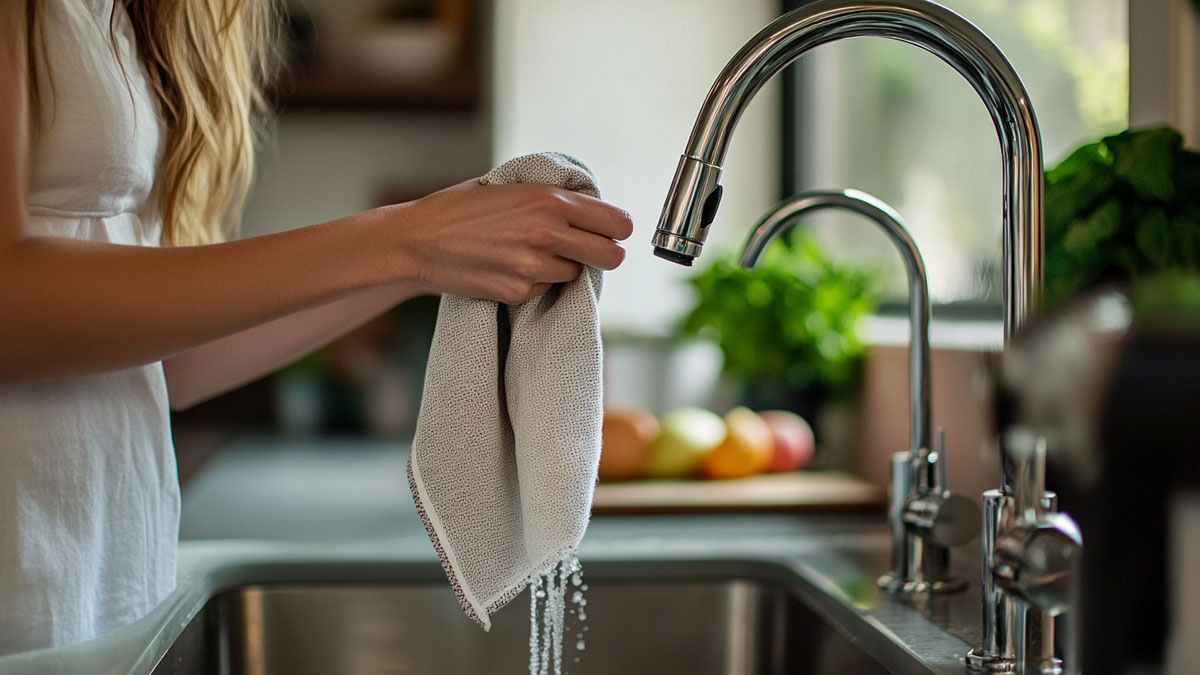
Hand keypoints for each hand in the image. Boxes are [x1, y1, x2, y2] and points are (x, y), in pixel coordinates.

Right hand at [385, 180, 633, 303]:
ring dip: (562, 267)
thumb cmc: (461, 209)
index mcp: (549, 200)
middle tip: (587, 251)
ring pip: (576, 275)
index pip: (618, 223)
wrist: (416, 240)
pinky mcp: (517, 292)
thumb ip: (552, 196)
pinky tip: (508, 267)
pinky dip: (535, 282)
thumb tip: (593, 207)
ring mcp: (532, 267)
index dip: (617, 229)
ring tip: (530, 253)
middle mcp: (547, 233)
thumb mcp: (511, 186)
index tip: (609, 232)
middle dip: (604, 255)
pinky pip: (545, 290)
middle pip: (612, 257)